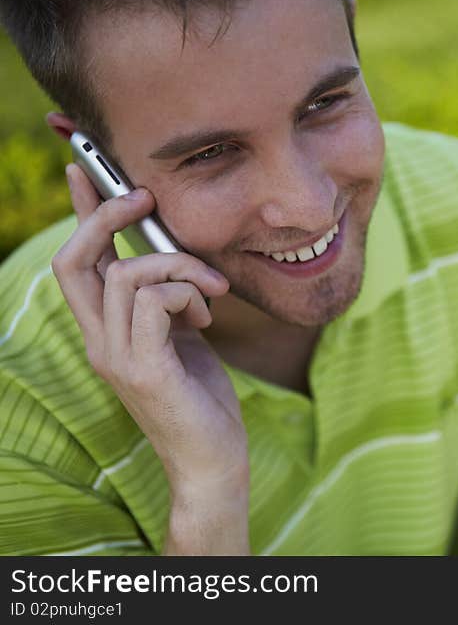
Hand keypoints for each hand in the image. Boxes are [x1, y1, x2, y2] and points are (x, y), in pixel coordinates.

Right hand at [52, 163, 249, 552]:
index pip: (78, 262)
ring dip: (180, 267)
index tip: (87, 169)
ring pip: (128, 274)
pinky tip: (208, 316)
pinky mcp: (143, 369)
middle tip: (146, 199)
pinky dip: (188, 294)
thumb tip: (171, 258)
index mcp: (106, 330)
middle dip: (109, 216)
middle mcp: (99, 341)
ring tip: (212, 291)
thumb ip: (167, 300)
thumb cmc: (201, 395)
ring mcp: (116, 357)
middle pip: (77, 260)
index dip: (80, 212)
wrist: (213, 455)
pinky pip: (155, 301)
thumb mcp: (182, 335)